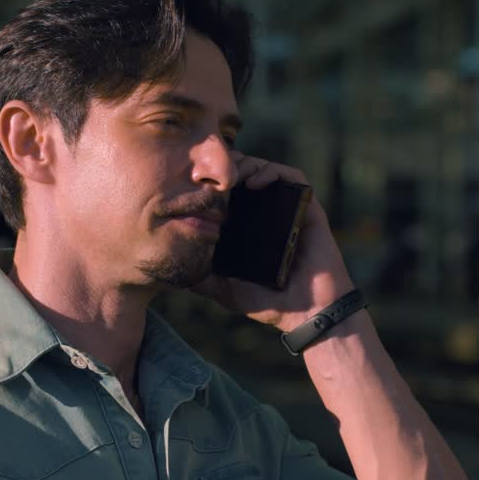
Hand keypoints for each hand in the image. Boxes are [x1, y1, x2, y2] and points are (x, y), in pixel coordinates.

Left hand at [191, 154, 355, 331]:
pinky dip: (273, 172)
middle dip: (228, 169)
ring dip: (248, 165)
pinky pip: (294, 178)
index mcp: (249, 228)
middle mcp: (268, 214)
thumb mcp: (225, 289)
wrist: (308, 313)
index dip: (213, 183)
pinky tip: (254, 183)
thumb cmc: (269, 304)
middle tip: (212, 177)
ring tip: (231, 177)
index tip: (194, 185)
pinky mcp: (308, 208)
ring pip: (267, 169)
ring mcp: (288, 210)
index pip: (229, 193)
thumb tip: (170, 269)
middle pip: (246, 174)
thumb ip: (202, 278)